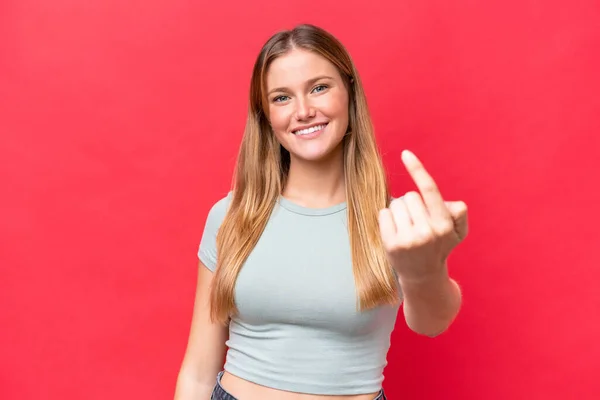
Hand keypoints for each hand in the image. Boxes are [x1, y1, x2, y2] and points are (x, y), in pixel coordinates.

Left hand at [378, 150, 467, 281]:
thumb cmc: (440, 246)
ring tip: (407, 227)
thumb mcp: (458, 231)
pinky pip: (384, 214)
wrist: (423, 276)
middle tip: (417, 221)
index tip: (406, 153)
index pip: (429, 190)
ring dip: (399, 211)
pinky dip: (387, 219)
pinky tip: (395, 232)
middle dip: (412, 204)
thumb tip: (447, 203)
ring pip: (395, 204)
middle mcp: (427, 232)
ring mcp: (408, 239)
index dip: (417, 169)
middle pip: (410, 196)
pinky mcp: (391, 245)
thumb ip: (458, 213)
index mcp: (444, 224)